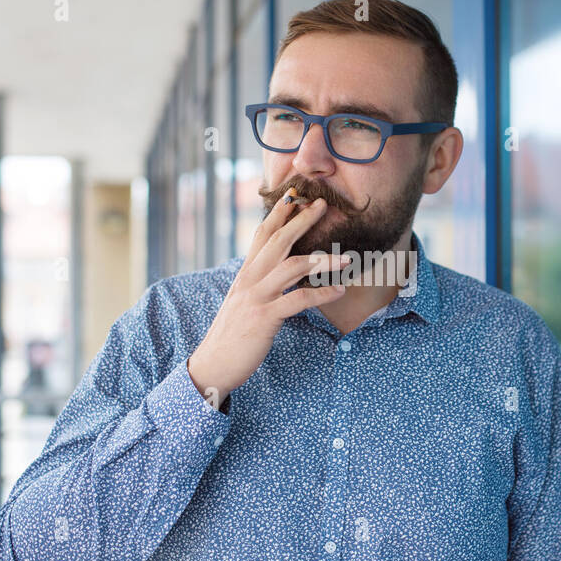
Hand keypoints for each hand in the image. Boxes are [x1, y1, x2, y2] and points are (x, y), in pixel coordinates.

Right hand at [186, 195, 345, 409]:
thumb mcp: (243, 301)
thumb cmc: (233, 334)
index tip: (295, 196)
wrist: (214, 363)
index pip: (261, 235)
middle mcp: (249, 279)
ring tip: (347, 257)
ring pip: (292, 267)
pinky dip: (321, 294)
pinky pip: (298, 300)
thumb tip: (278, 270)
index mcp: (245, 273)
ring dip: (323, 260)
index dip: (278, 214)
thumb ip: (259, 283)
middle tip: (321, 204)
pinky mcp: (264, 318)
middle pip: (278, 241)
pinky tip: (339, 291)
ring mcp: (256, 297)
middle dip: (301, 220)